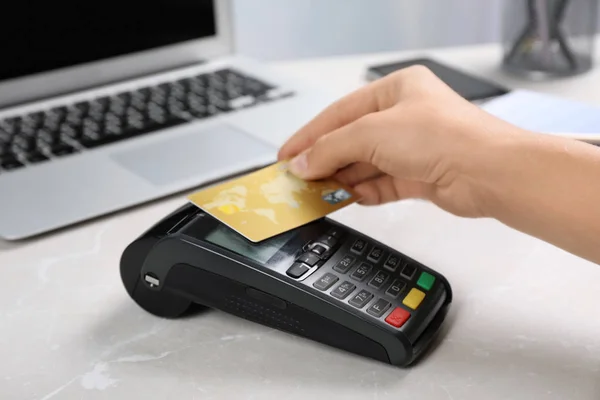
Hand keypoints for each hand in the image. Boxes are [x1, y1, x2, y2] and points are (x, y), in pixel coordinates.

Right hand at [277, 65, 529, 217]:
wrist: (489, 173)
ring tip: (316, 192)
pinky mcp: (419, 176)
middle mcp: (405, 117)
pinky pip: (381, 184)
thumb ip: (331, 147)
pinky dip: (363, 192)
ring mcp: (413, 148)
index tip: (287, 154)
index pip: (340, 112)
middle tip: (298, 177)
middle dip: (325, 159)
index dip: (310, 134)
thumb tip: (303, 163)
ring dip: (342, 179)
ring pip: (365, 164)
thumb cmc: (447, 136)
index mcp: (396, 89)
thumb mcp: (373, 132)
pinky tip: (346, 198)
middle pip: (351, 140)